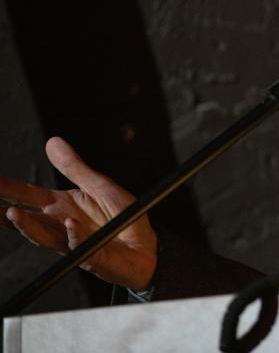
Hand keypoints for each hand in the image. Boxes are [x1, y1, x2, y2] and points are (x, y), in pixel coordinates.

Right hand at [0, 137, 157, 290]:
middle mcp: (61, 224)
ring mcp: (72, 241)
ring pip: (43, 235)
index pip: (28, 195)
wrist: (147, 246)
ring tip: (11, 212)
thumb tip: (53, 142)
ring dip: (28, 225)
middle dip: (7, 210)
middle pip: (28, 216)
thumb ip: (75, 168)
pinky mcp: (91, 254)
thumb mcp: (100, 186)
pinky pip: (79, 244)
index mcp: (62, 205)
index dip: (8, 188)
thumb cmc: (123, 217)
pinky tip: (69, 223)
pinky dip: (73, 234)